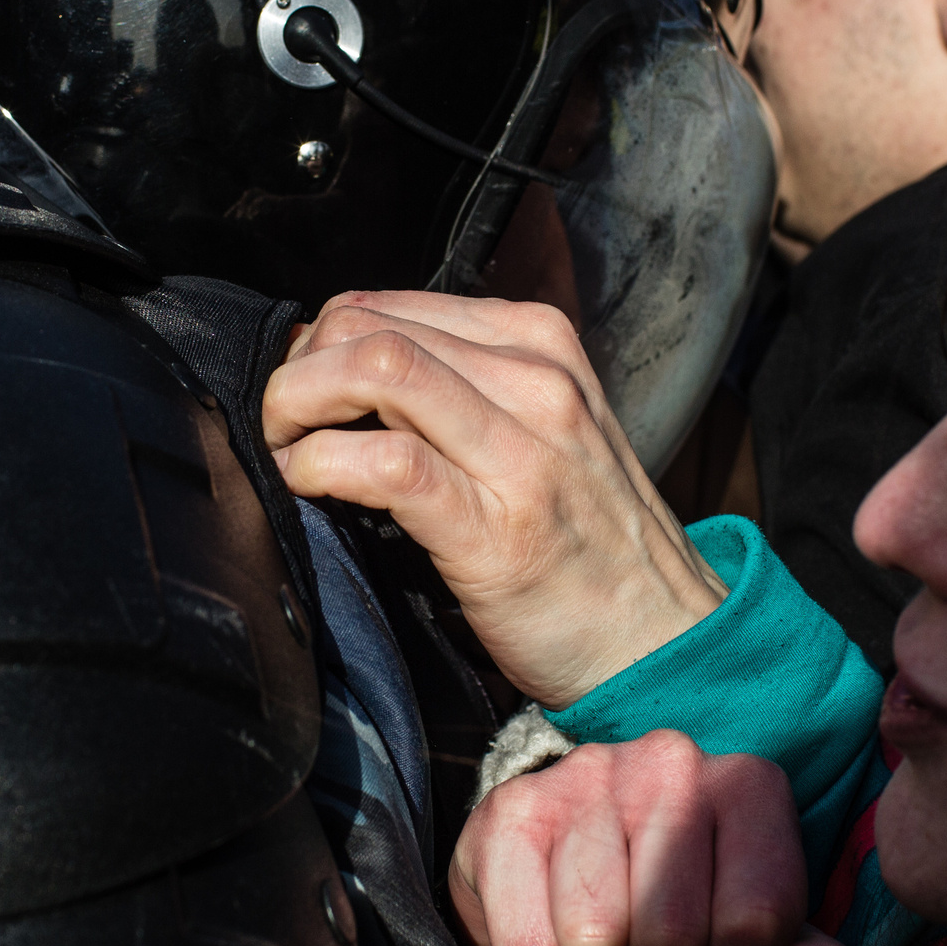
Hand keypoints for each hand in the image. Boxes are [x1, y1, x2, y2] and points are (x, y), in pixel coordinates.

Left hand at [264, 290, 723, 708]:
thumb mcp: (544, 431)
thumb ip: (465, 390)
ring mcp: (522, 450)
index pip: (389, 305)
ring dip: (296, 405)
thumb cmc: (590, 546)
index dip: (319, 343)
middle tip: (281, 426)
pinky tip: (310, 486)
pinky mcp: (495, 527)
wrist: (665, 640)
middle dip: (296, 369)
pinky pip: (385, 461)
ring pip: (375, 370)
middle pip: (369, 326)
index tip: (302, 394)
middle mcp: (536, 381)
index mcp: (540, 346)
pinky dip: (320, 464)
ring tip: (286, 451)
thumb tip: (348, 372)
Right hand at [450, 730, 867, 945]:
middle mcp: (672, 761)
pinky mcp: (510, 809)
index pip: (757, 921)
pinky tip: (549, 927)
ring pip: (597, 937)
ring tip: (600, 943)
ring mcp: (586, 774)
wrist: (566, 888)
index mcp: (750, 786)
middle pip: (674, 935)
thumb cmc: (677, 928)